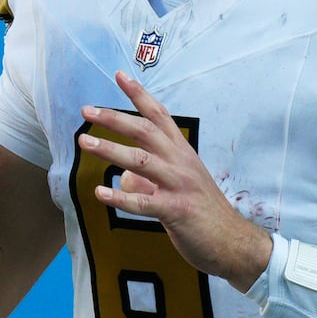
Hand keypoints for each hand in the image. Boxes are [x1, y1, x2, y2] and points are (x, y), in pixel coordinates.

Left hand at [78, 71, 272, 292]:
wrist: (232, 242)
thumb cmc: (203, 212)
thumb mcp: (180, 186)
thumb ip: (150, 178)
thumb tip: (124, 179)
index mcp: (182, 152)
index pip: (159, 115)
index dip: (139, 94)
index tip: (119, 75)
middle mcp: (180, 162)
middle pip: (145, 131)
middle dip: (115, 118)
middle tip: (88, 110)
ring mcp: (179, 185)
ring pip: (140, 161)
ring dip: (110, 149)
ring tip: (85, 142)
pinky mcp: (176, 211)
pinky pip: (144, 202)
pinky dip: (120, 197)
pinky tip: (100, 193)